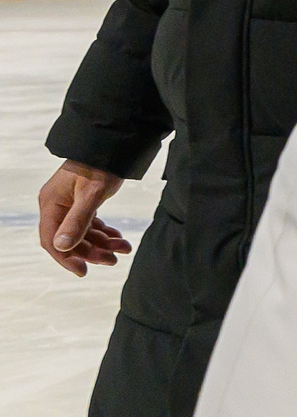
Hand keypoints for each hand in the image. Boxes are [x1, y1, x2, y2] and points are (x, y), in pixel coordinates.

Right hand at [38, 160, 127, 276]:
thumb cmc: (101, 166)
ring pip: (82, 232)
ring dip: (102, 243)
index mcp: (51, 204)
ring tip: (124, 248)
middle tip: (114, 260)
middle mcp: (57, 205)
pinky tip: (119, 239)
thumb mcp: (91, 194)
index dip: (66, 258)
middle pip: (69, 239)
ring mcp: (69, 203)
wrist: (113, 144)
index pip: (51, 240)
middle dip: (91, 251)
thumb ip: (78, 220)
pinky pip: (90, 223)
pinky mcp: (82, 201)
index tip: (83, 271)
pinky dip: (104, 232)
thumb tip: (62, 247)